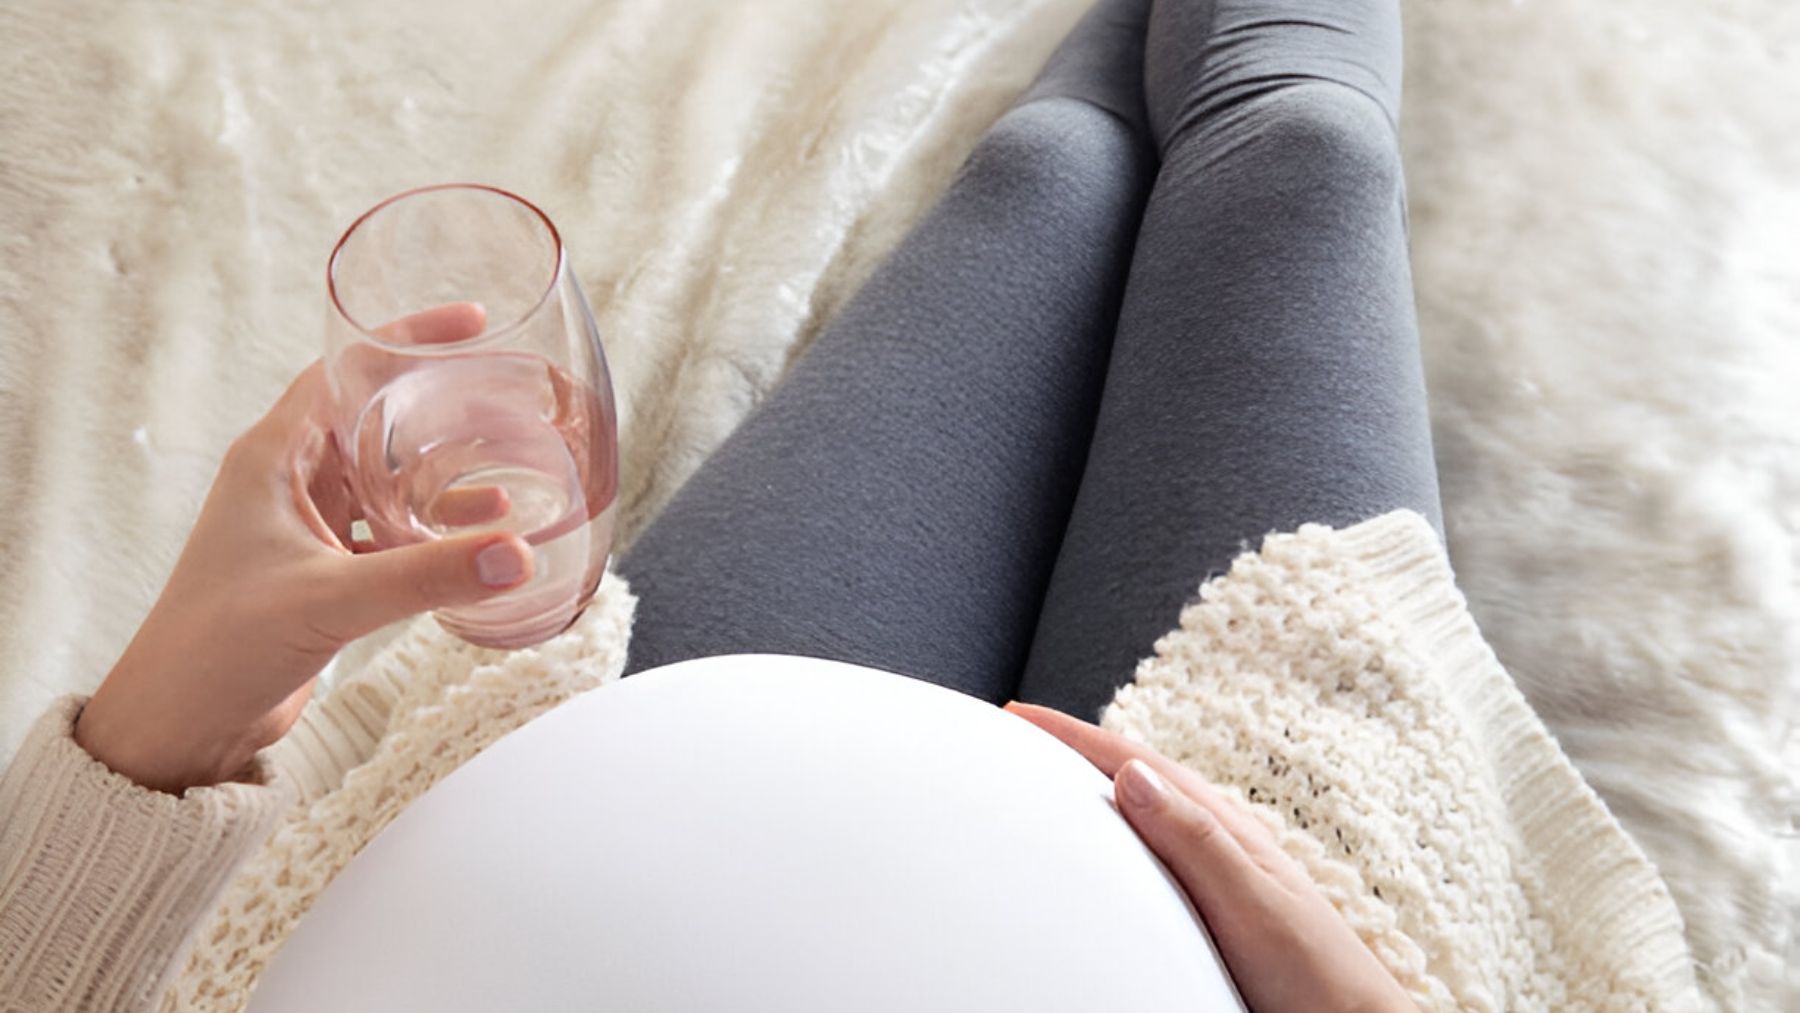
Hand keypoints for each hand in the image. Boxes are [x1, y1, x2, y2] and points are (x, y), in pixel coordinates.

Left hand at [76, 305, 534, 793]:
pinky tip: (484, 537)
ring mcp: (307, 524)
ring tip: (514, 467)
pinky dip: (436, 526)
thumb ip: (427, 575)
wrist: (180, 724)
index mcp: (274, 456)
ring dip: (446, 472)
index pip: (347, 368)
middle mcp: (290, 479)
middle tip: (508, 395)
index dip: (407, 338)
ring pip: (389, 475)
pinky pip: (391, 528)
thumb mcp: (330, 600)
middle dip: (441, 404)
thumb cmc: (219, 647)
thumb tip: (517, 554)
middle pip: (376, 415)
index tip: (471, 326)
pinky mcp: (325, 569)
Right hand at [1005, 703, 1416, 1012]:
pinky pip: (1156, 844)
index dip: (1075, 734)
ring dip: (1101, 780)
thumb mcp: (1250, 902)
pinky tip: (1116, 839)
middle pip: (1139, 772)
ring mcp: (1222, 867)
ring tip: (1056, 769)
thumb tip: (1132, 775)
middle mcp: (1222, 838)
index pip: (1136, 763)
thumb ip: (1195, 839)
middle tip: (1024, 729)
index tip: (1021, 713)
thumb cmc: (1316, 974)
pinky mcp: (1220, 901)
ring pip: (1149, 804)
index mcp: (1224, 827)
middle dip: (1079, 745)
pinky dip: (1123, 825)